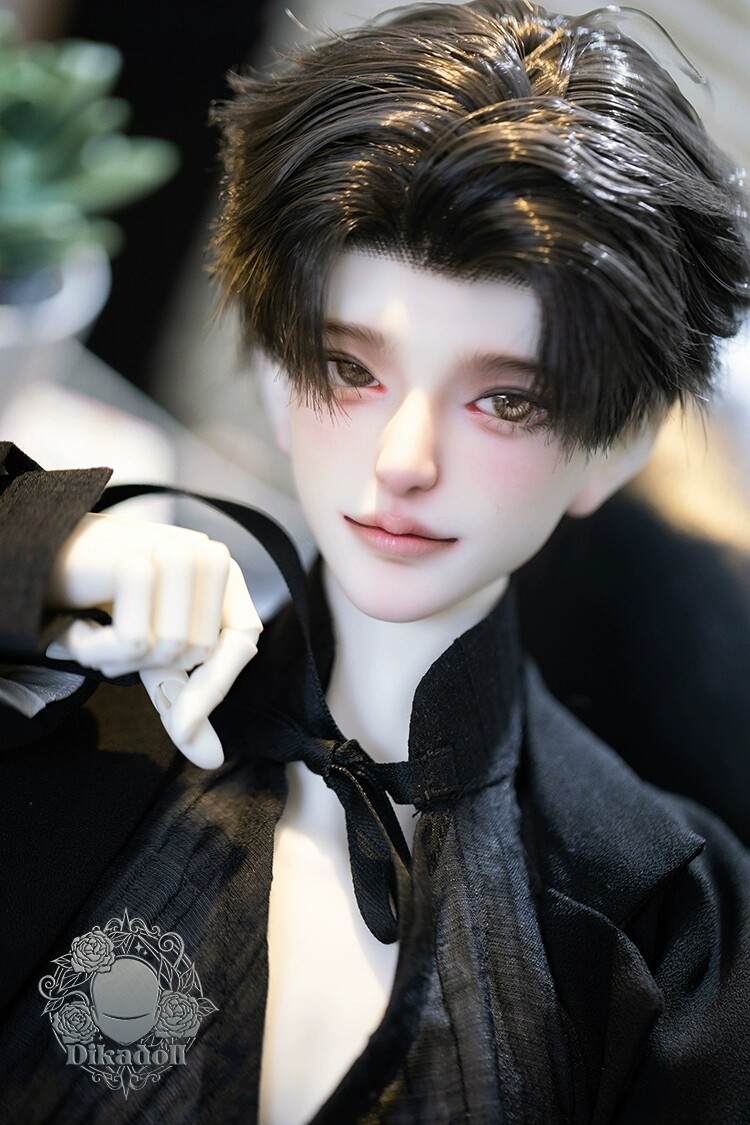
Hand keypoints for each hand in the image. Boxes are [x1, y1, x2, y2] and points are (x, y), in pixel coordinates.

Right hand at [45, 512, 261, 767]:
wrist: (53, 563)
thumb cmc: (111, 607)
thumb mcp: (154, 655)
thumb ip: (185, 699)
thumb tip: (212, 759)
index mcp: (225, 576)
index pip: (243, 637)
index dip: (214, 684)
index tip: (181, 727)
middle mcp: (211, 555)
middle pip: (201, 648)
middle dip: (150, 663)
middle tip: (111, 645)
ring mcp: (179, 550)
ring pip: (174, 645)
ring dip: (122, 658)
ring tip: (94, 635)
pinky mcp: (141, 558)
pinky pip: (137, 641)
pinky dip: (97, 649)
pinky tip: (78, 630)